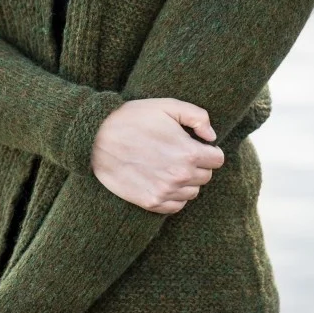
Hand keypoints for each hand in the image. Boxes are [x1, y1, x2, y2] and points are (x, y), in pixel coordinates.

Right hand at [91, 98, 224, 212]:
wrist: (96, 138)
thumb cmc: (133, 118)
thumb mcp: (167, 106)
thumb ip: (198, 117)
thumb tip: (211, 137)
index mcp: (188, 152)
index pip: (217, 159)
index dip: (209, 149)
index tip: (196, 144)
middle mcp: (180, 176)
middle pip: (205, 176)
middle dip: (197, 164)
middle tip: (179, 153)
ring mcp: (165, 192)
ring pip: (192, 192)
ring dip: (186, 181)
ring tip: (168, 166)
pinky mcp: (150, 202)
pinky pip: (176, 206)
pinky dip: (174, 196)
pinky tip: (162, 180)